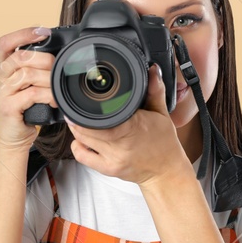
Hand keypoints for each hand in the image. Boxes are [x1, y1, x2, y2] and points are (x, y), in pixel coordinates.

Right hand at [0, 27, 55, 151]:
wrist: (10, 139)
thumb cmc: (21, 111)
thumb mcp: (23, 86)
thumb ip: (32, 70)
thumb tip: (57, 55)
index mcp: (0, 68)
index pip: (6, 42)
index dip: (24, 33)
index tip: (44, 32)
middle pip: (20, 56)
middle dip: (45, 59)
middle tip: (57, 68)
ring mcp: (0, 93)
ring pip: (27, 74)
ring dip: (49, 79)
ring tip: (57, 87)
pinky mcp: (8, 107)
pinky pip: (32, 93)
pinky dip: (47, 95)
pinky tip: (53, 100)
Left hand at [67, 65, 189, 185]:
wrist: (166, 171)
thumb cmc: (164, 144)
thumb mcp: (162, 114)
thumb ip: (155, 91)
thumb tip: (153, 70)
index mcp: (134, 127)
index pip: (104, 116)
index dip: (87, 109)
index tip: (83, 99)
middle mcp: (122, 144)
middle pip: (87, 128)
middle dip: (77, 117)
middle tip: (75, 109)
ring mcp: (114, 158)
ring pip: (82, 140)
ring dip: (76, 129)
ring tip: (78, 121)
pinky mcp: (108, 169)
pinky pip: (83, 157)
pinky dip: (77, 146)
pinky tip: (81, 140)